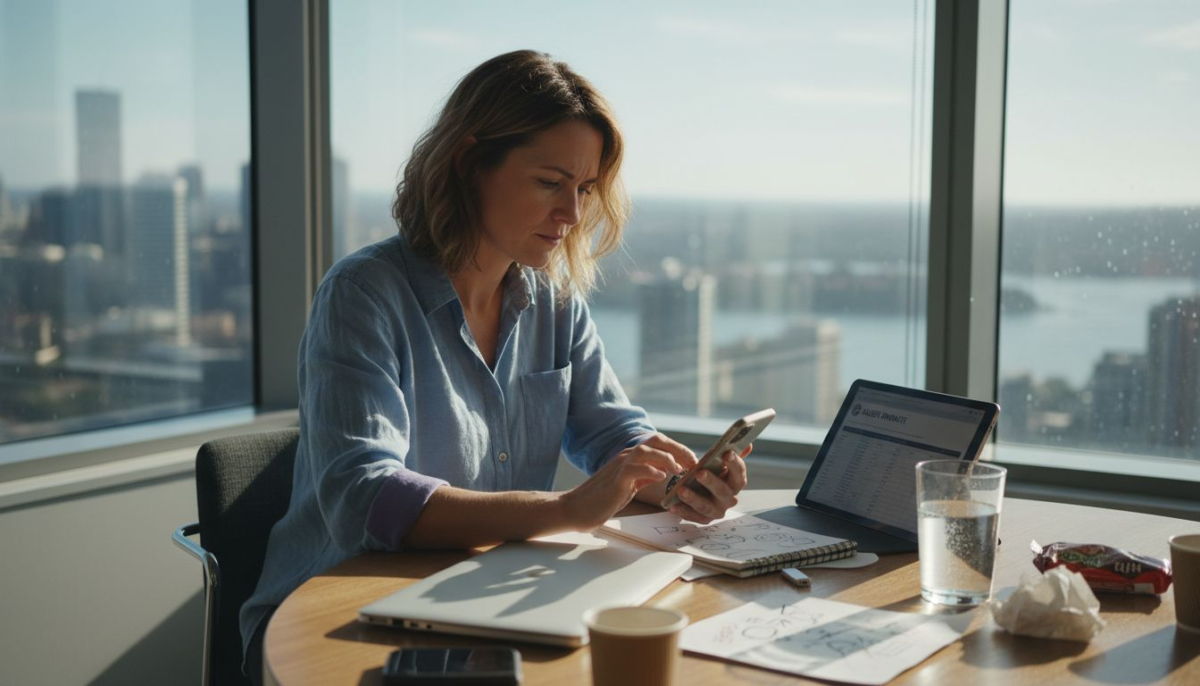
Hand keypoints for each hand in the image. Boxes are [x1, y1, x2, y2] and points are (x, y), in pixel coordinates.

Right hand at [560, 433, 695, 530]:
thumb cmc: (603, 500)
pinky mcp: (615, 480)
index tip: (694, 460)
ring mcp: (619, 466)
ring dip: (666, 457)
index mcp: (631, 457)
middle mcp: (626, 456)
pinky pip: (633, 469)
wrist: (577, 508)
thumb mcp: (629, 486)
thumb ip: (644, 476)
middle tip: (694, 462)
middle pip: (655, 440)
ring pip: (645, 450)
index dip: (679, 448)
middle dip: (678, 449)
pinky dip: (649, 470)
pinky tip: (661, 478)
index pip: (658, 443)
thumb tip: (662, 473)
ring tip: (679, 470)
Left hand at [667, 444, 750, 524]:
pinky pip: (692, 516)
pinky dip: (682, 511)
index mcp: (735, 482)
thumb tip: (748, 445)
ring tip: (681, 490)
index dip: (735, 464)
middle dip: (711, 482)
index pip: (739, 474)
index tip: (727, 453)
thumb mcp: (720, 464)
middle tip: (699, 473)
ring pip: (706, 506)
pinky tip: (672, 505)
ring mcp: (717, 510)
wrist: (701, 492)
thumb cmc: (712, 474)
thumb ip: (732, 455)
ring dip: (693, 498)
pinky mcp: (703, 519)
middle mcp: (729, 498)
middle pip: (722, 491)